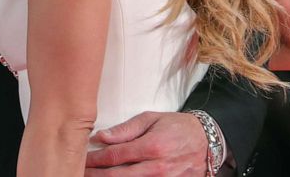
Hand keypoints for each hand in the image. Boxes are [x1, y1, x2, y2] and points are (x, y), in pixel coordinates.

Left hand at [84, 111, 206, 175]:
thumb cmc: (177, 127)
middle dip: (97, 175)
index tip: (83, 159)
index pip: (114, 156)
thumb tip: (101, 136)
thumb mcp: (151, 119)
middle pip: (118, 176)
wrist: (208, 141)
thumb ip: (125, 129)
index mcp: (151, 146)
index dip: (95, 160)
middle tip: (81, 172)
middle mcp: (157, 167)